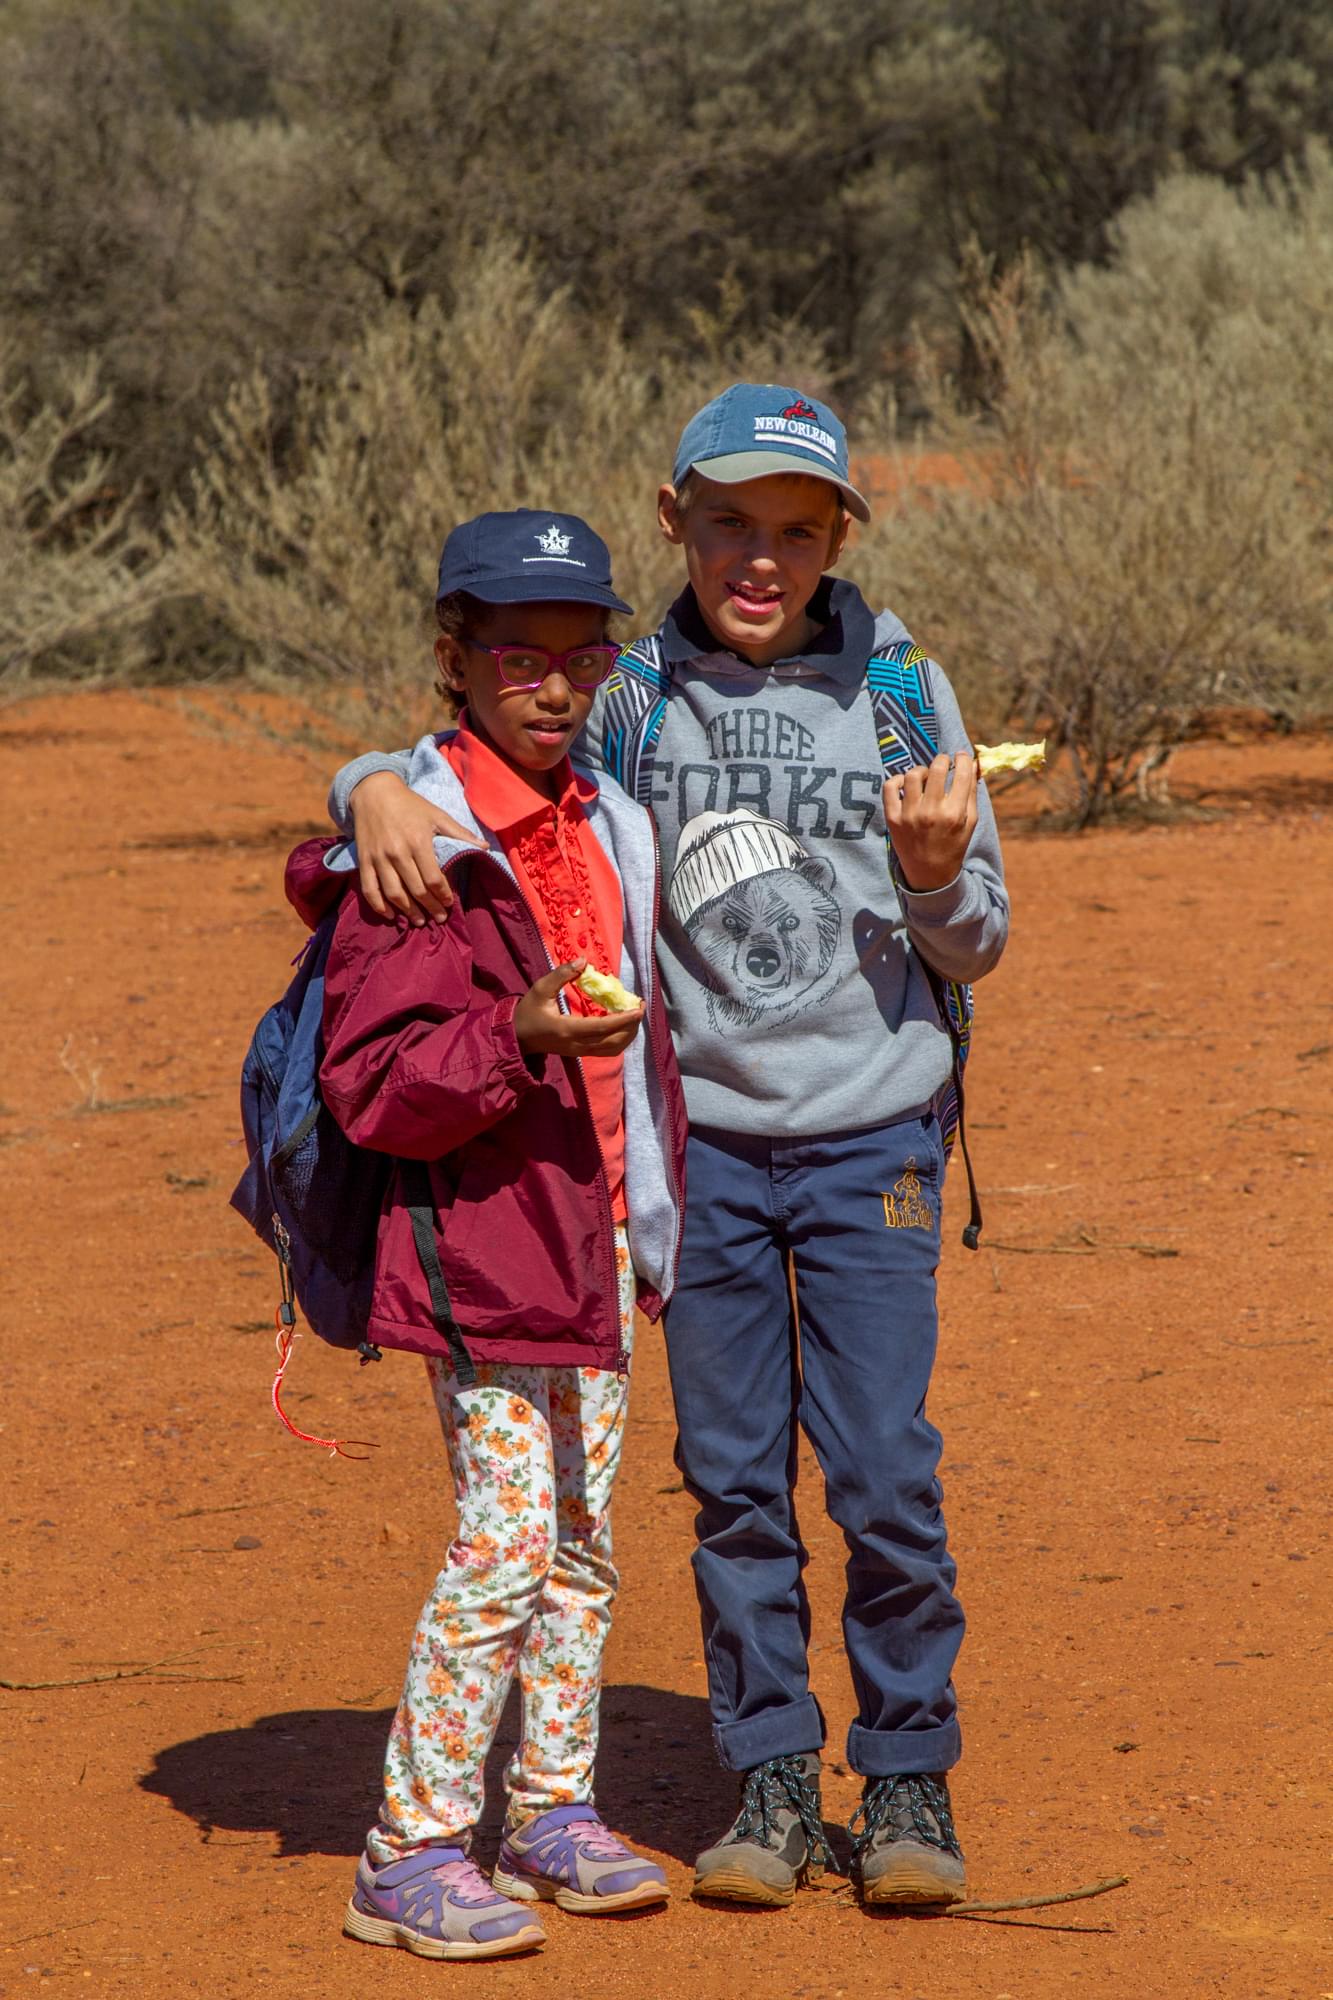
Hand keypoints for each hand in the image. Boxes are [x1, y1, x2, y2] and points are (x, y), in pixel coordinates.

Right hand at [350, 773, 482, 924]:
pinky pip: (369, 889)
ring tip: (419, 921)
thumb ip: (460, 833)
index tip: (449, 903)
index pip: (433, 879)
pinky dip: (378, 906)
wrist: (373, 792)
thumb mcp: (437, 815)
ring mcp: (378, 858)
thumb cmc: (410, 805)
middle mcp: (397, 852)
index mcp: (419, 841)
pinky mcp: (364, 861)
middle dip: (430, 908)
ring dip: (408, 912)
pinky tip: (390, 915)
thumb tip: (486, 848)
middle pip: (416, 890)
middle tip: (439, 918)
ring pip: (394, 894)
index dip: (443, 895)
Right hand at [514, 961, 644, 1058]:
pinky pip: (607, 1050)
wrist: (517, 1037)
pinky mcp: (581, 1053)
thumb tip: (583, 962)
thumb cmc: (528, 1012)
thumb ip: (561, 975)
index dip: (623, 1019)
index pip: (602, 1027)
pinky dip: (620, 1039)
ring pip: (613, 1049)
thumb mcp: (540, 989)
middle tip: (640, 1007)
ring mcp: (579, 1051)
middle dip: (631, 1026)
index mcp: (567, 1029)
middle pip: (613, 1042)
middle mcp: (576, 1044)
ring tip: (635, 1016)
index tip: (638, 1009)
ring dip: (628, 1034)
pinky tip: (623, 1024)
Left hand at [884, 752, 978, 891]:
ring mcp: (910, 815)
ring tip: (926, 776)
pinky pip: (890, 787)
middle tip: (943, 762)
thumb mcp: (969, 822)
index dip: (963, 759)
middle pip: (937, 769)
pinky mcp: (892, 818)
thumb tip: (974, 764)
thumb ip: (971, 793)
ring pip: (913, 775)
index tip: (961, 756)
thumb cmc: (953, 845)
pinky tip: (906, 784)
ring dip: (922, 770)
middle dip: (943, 760)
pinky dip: (897, 780)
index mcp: (954, 814)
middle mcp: (931, 812)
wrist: (929, 874)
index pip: (962, 774)